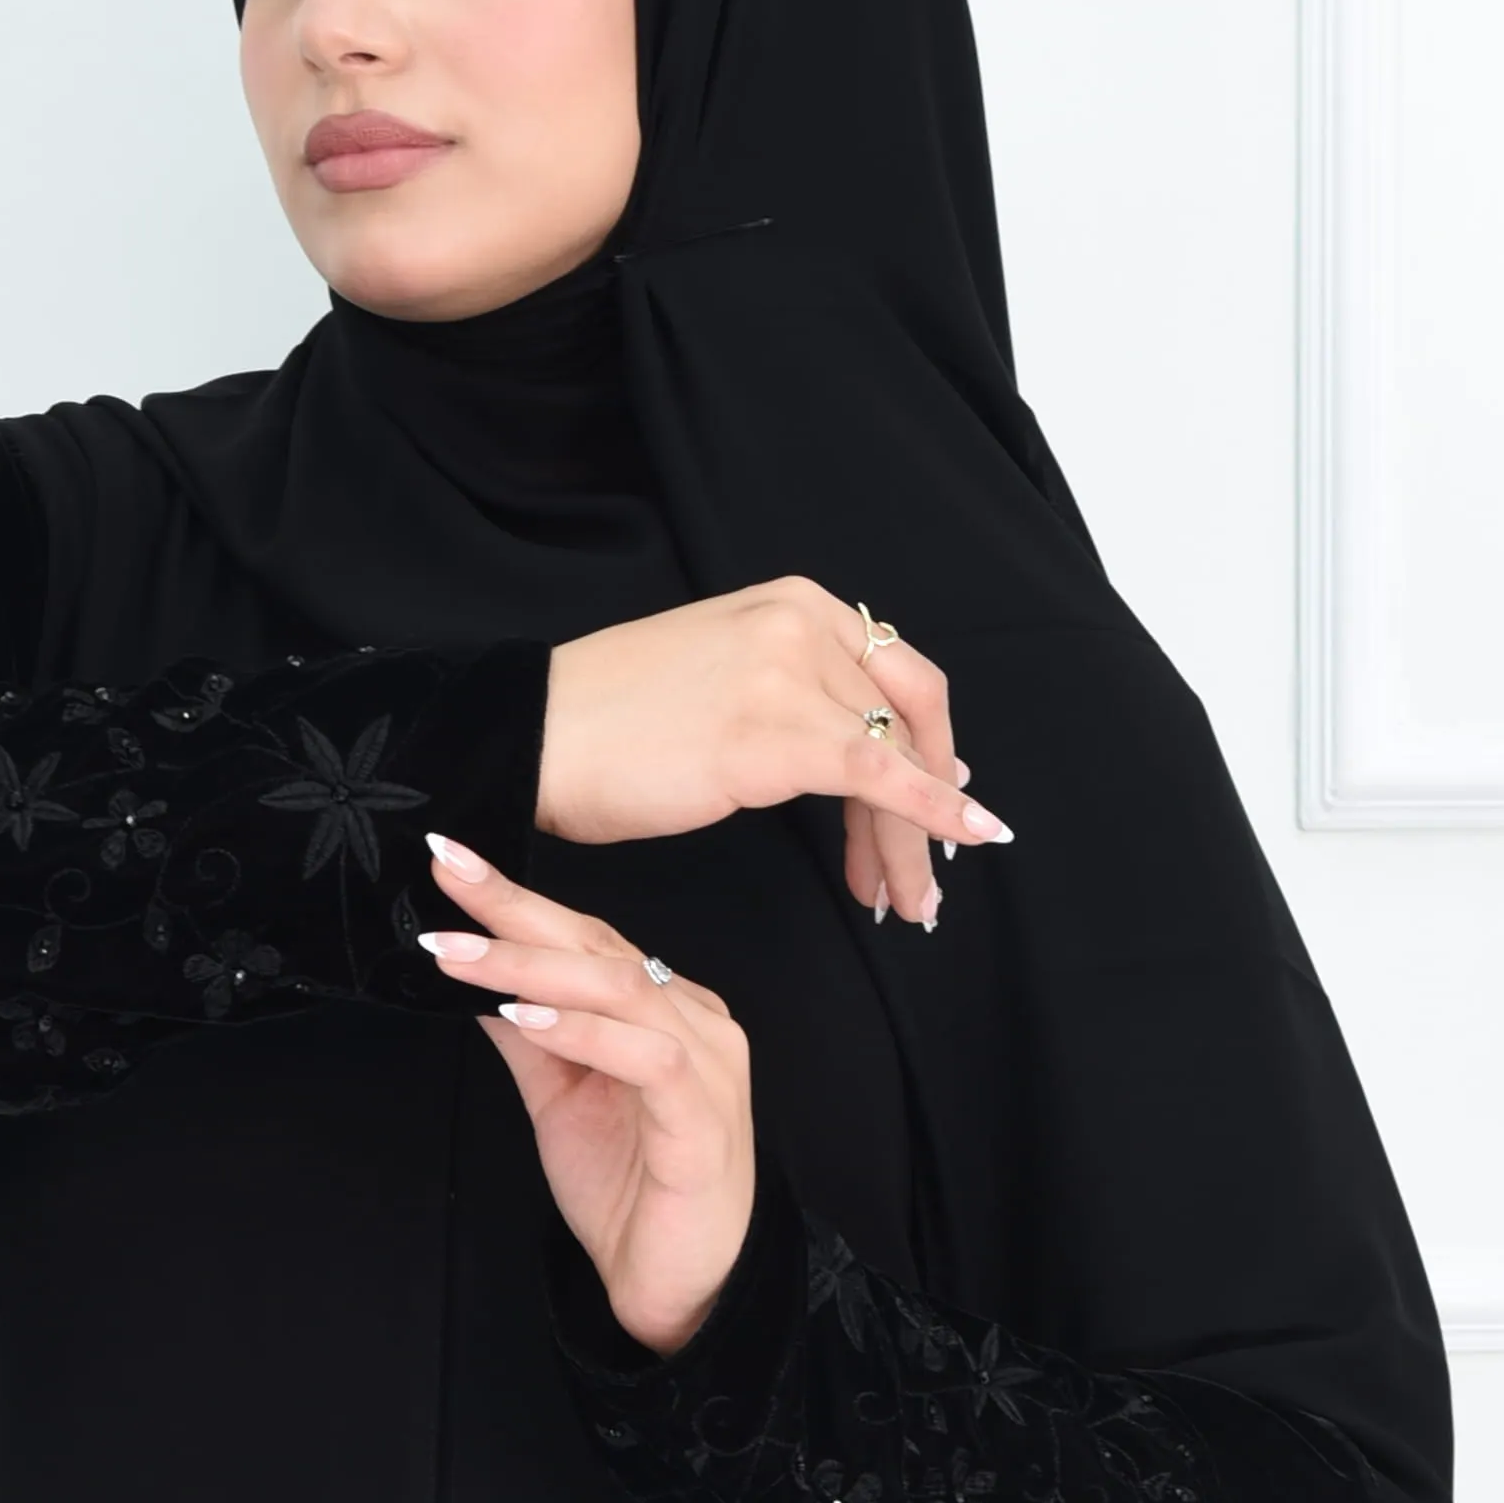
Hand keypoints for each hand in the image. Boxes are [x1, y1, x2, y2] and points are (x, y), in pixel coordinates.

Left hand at [420, 839, 753, 1352]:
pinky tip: (528, 1019)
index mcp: (666, 1010)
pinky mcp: (702, 1121)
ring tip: (461, 954)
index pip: (587, 940)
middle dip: (517, 911)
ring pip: (622, 989)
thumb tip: (473, 974)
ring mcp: (707, 1067)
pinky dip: (585, 1032)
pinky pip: (649, 1058)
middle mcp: (695, 1022)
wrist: (677, 1287)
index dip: (517, 904)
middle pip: (602, 948)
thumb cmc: (632, 1192)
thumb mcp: (559, 1099)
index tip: (451, 863)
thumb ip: (528, 1035)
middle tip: (448, 877)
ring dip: (534, 969)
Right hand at [534, 580, 1011, 928]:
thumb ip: (794, 692)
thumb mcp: (723, 677)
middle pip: (908, 718)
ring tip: (912, 900)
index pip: (897, 676)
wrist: (538, 735)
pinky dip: (933, 815)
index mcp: (795, 602)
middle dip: (934, 799)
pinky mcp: (777, 734)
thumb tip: (862, 751)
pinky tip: (965, 842)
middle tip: (936, 868)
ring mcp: (791, 672)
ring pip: (894, 761)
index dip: (932, 746)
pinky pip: (880, 779)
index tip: (946, 801)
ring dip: (916, 838)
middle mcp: (803, 622)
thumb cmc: (611, 723)